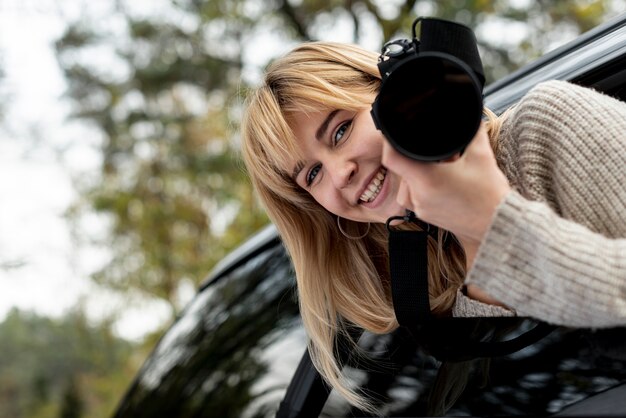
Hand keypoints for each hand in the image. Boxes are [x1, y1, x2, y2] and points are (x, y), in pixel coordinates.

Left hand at [382, 123, 510, 247]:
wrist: (496, 226)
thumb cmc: (489, 194)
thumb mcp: (482, 155)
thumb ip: (471, 130)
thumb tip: (467, 112)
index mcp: (427, 179)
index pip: (392, 157)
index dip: (389, 141)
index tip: (394, 132)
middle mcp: (418, 196)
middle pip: (400, 166)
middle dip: (414, 155)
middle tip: (438, 154)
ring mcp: (419, 208)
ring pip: (405, 180)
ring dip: (418, 170)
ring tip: (443, 168)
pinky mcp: (424, 215)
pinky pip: (412, 193)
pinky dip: (421, 183)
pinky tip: (441, 180)